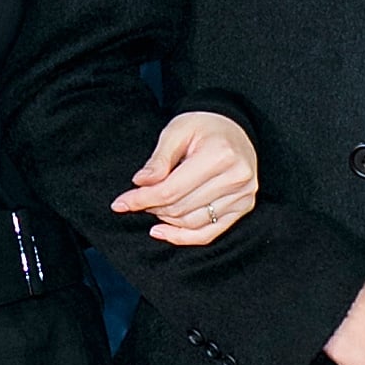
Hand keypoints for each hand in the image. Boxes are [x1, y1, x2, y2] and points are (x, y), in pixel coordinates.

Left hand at [110, 110, 257, 245]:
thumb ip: (158, 159)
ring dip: (167, 220)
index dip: (142, 199)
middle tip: (138, 200)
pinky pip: (209, 233)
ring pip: (192, 223)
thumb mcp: (176, 132)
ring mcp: (243, 195)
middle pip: (181, 208)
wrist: (234, 128)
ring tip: (154, 208)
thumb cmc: (203, 127)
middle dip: (153, 207)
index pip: (171, 189)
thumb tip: (140, 183)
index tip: (121, 203)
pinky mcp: (244, 207)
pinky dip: (184, 237)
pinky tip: (164, 232)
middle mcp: (236, 177)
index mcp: (219, 155)